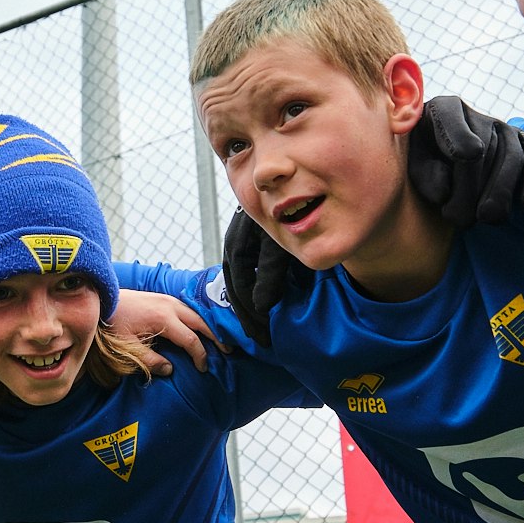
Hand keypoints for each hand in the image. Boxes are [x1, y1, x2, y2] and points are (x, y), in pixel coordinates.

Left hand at [109, 289, 215, 373]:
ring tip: (219, 340)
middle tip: (228, 351)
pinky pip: (188, 308)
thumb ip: (149, 360)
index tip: (203, 368)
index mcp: (163, 318)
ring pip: (196, 313)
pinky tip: (201, 327)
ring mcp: (168, 299)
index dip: (200, 355)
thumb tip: (170, 370)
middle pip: (201, 322)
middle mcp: (170, 306)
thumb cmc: (112, 324)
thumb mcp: (127, 346)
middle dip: (216, 337)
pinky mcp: (163, 297)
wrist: (101, 299)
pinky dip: (198, 319)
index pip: (191, 340)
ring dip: (208, 327)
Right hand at [222, 207, 294, 346]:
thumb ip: (271, 273)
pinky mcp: (250, 240)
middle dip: (246, 315)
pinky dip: (250, 289)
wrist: (289, 184)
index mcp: (237, 247)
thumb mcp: (280, 244)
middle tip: (260, 338)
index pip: (240, 289)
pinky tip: (261, 299)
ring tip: (259, 325)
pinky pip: (244, 271)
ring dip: (247, 304)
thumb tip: (261, 306)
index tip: (265, 335)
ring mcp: (240, 242)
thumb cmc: (286, 211)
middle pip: (234, 287)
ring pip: (237, 279)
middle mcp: (234, 245)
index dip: (251, 314)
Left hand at [407, 96, 523, 226]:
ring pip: (511, 157)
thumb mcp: (417, 166)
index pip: (450, 114)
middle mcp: (476, 116)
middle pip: (483, 146)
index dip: (458, 135)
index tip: (464, 156)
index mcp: (443, 110)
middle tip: (462, 218)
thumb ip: (426, 175)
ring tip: (487, 217)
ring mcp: (505, 129)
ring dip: (500, 190)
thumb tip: (445, 193)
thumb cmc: (428, 165)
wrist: (447, 166)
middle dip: (472, 186)